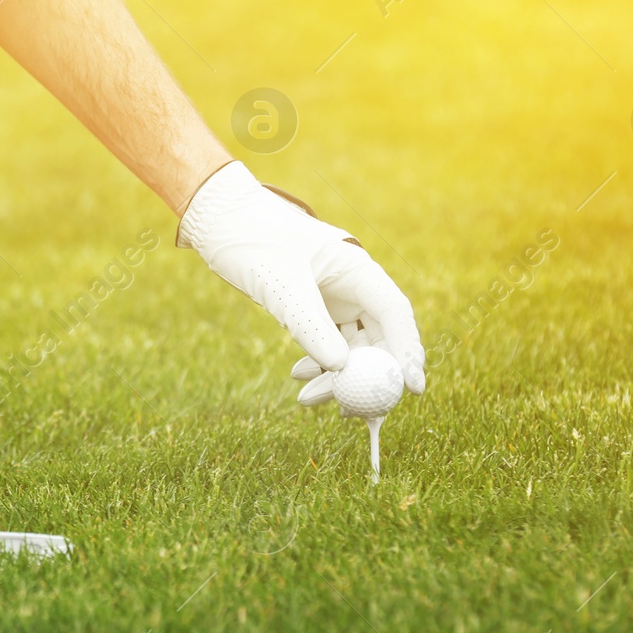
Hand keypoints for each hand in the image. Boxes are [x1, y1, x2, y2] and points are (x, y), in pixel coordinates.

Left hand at [178, 161, 424, 405]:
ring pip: (351, 346)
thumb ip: (312, 327)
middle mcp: (353, 284)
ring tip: (311, 401)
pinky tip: (299, 379)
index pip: (396, 314)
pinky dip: (318, 364)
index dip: (408, 352)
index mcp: (357, 269)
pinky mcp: (314, 307)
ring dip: (338, 376)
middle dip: (370, 376)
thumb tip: (342, 369)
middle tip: (357, 412)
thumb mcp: (283, 287)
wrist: (220, 221)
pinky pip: (328, 343)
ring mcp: (335, 297)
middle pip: (378, 336)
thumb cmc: (254, 241)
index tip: (412, 389)